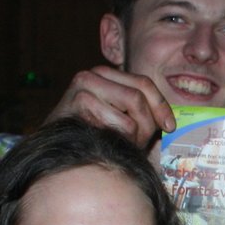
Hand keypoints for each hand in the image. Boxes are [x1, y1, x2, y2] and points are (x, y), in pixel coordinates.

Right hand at [45, 65, 175, 152]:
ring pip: (133, 105)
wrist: (53, 150)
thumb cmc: (90, 138)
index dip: (161, 105)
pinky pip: (119, 122)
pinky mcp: (79, 100)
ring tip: (123, 144)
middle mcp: (94, 73)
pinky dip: (122, 139)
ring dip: (136, 133)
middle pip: (140, 94)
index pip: (144, 83)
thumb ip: (139, 113)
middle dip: (148, 123)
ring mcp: (85, 84)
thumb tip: (171, 122)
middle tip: (142, 142)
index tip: (170, 127)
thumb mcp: (118, 121)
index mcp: (106, 75)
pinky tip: (107, 144)